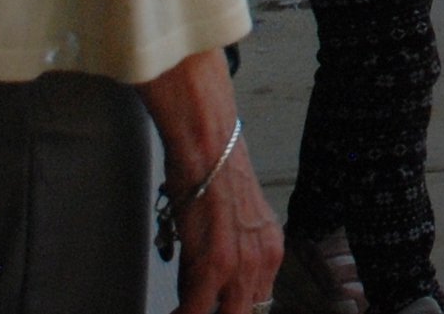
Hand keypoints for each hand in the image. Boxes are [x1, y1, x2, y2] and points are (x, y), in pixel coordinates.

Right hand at [171, 145, 281, 313]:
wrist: (209, 146)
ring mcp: (241, 266)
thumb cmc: (215, 173)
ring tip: (181, 312)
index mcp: (271, 251)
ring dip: (198, 313)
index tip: (215, 310)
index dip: (234, 310)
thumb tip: (211, 286)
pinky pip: (195, 311)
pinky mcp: (214, 265)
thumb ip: (234, 256)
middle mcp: (263, 261)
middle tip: (195, 311)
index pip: (259, 304)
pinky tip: (172, 313)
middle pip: (245, 313)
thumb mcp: (237, 222)